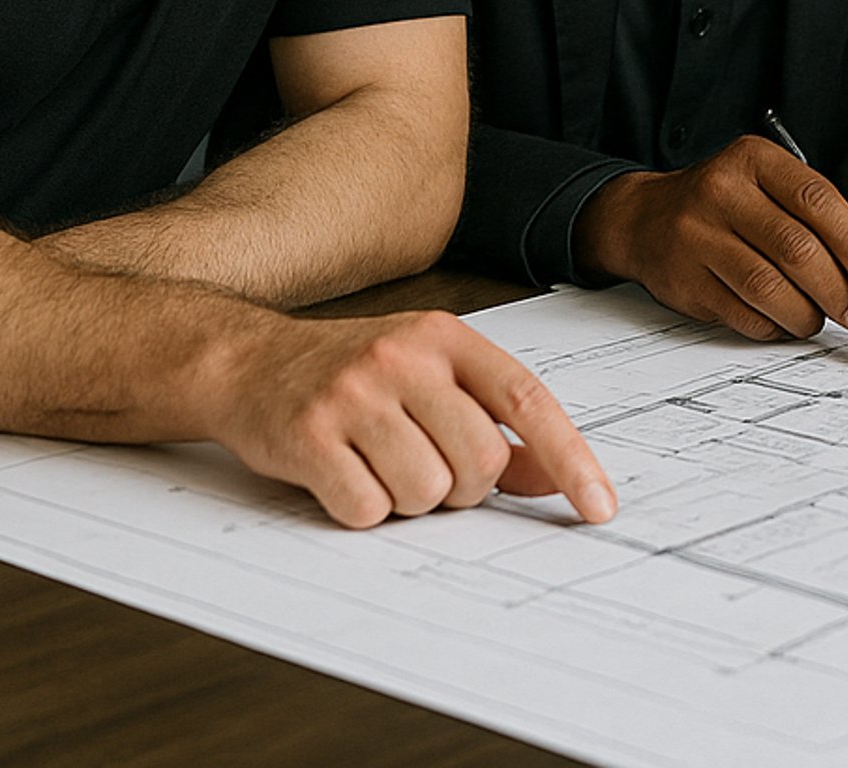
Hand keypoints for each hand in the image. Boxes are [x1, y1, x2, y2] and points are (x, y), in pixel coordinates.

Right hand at [214, 309, 616, 529]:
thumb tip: (550, 477)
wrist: (248, 361)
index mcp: (447, 338)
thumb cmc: (353, 374)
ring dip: (410, 499)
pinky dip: (363, 509)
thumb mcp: (430, 377)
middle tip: (428, 466)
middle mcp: (405, 358)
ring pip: (426, 492)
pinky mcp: (309, 436)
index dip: (569, 457)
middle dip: (464, 487)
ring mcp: (355, 394)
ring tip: (380, 463)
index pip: (526, 400)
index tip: (599, 505)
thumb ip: (492, 422)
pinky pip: (367, 509)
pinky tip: (343, 474)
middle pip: (479, 462)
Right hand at [575, 137, 847, 340]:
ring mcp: (697, 237)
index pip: (813, 197)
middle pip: (795, 248)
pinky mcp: (684, 281)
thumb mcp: (773, 185)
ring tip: (820, 317)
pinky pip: (744, 314)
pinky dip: (774, 325)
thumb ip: (826, 208)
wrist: (645, 219)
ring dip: (807, 313)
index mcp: (752, 160)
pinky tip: (783, 319)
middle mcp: (721, 192)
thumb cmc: (723, 201)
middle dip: (836, 287)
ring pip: (769, 288)